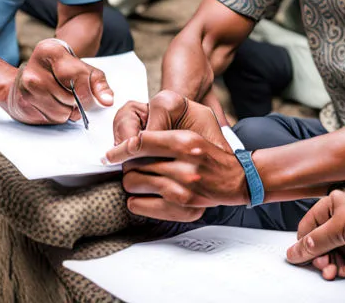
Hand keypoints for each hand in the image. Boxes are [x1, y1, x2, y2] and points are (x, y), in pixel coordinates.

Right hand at [0, 38, 112, 124]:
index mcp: (50, 51)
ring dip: (67, 112)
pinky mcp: (22, 104)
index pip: (75, 77)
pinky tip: (52, 104)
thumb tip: (107, 101)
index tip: (87, 94)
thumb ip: (98, 83)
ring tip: (62, 99)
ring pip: (60, 113)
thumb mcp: (84, 69)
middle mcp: (34, 69)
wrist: (34, 72)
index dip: (86, 91)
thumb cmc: (63, 69)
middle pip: (69, 99)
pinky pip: (49, 120)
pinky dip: (56, 117)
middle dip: (77, 102)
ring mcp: (25, 88)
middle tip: (72, 94)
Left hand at [106, 91, 248, 220]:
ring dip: (131, 182)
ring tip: (138, 179)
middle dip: (128, 165)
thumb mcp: (188, 136)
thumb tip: (128, 145)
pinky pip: (142, 206)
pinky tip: (140, 197)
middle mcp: (185, 166)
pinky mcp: (184, 208)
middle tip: (131, 166)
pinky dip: (136, 201)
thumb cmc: (208, 154)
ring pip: (135, 184)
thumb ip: (160, 137)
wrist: (235, 179)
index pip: (141, 143)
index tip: (110, 154)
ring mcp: (184, 189)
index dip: (120, 148)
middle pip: (134, 165)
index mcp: (185, 142)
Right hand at [285, 191, 344, 279]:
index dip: (303, 244)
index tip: (303, 260)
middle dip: (318, 257)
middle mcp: (340, 218)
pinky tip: (344, 271)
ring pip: (327, 254)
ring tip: (336, 272)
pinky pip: (339, 261)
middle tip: (325, 267)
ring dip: (329, 265)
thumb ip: (319, 238)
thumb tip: (295, 249)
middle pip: (315, 242)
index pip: (306, 226)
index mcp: (334, 204)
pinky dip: (339, 268)